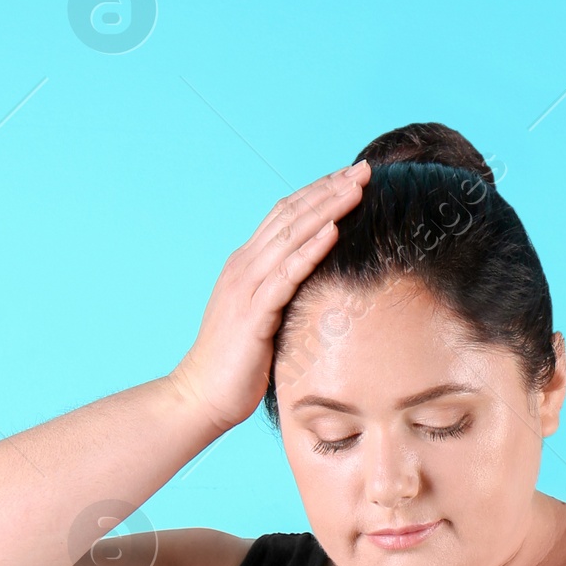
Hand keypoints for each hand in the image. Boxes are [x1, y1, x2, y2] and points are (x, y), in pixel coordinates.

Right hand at [170, 162, 369, 433]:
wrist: (201, 396)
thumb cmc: (236, 365)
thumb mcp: (263, 320)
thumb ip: (282, 296)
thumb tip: (315, 289)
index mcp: (247, 266)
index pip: (285, 216)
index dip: (318, 193)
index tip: (350, 177)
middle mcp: (244, 267)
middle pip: (291, 216)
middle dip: (329, 190)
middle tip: (364, 169)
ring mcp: (246, 288)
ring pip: (290, 237)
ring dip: (326, 210)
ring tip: (357, 189)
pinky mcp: (252, 315)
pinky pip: (285, 276)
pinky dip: (309, 252)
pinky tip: (332, 233)